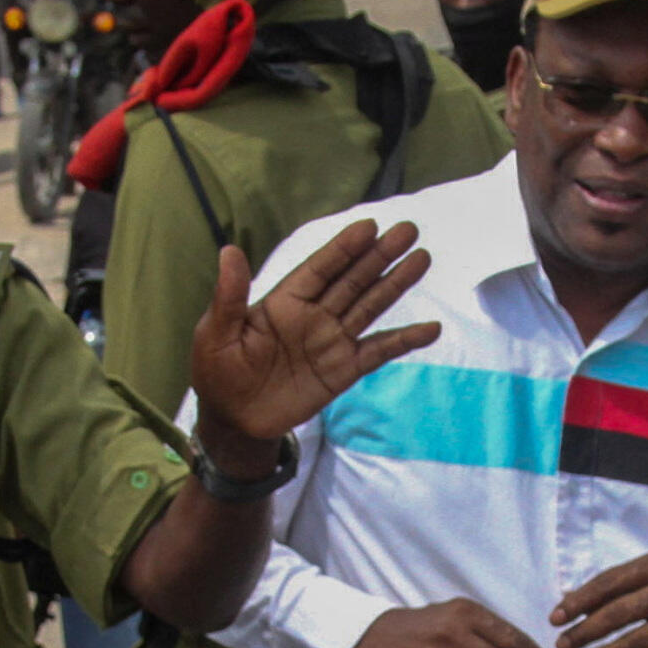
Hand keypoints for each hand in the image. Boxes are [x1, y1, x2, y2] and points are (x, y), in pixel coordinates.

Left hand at [187, 218, 438, 454]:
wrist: (233, 421)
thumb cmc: (218, 371)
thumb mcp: (216, 332)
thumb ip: (230, 295)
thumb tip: (229, 250)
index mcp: (284, 300)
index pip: (320, 268)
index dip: (344, 248)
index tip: (369, 226)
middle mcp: (314, 315)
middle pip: (353, 279)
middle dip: (380, 255)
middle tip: (408, 230)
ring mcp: (332, 341)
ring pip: (370, 306)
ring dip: (396, 284)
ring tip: (422, 259)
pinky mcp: (344, 370)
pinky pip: (379, 351)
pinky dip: (405, 340)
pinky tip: (431, 328)